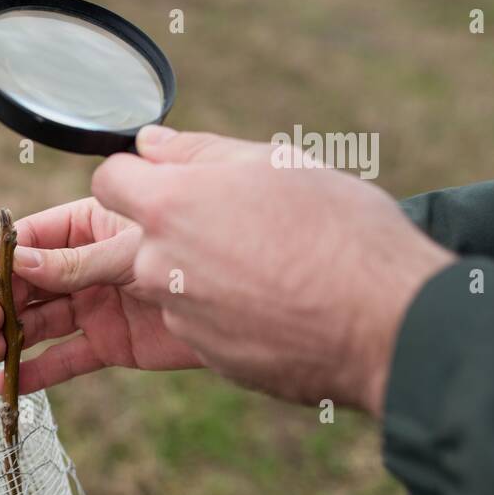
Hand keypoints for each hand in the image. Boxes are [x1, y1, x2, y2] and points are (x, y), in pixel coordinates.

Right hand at [0, 195, 202, 397]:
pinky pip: (66, 358)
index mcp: (92, 226)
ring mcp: (96, 305)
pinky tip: (9, 385)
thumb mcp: (128, 250)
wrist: (245, 301)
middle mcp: (88, 266)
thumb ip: (74, 261)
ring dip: (9, 336)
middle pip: (30, 282)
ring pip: (40, 321)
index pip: (35, 237)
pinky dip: (37, 372)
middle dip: (1, 300)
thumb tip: (19, 262)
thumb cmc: (192, 253)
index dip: (3, 256)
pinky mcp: (109, 344)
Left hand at [88, 126, 455, 414]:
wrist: (385, 321)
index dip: (133, 175)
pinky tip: (276, 300)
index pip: (108, 182)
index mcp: (169, 206)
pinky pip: (196, 319)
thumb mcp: (275, 165)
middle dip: (162, 231)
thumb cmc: (340, 231)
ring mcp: (175, 314)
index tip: (160, 177)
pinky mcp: (201, 351)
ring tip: (268, 264)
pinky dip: (223, 309)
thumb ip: (199, 153)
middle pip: (128, 241)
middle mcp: (157, 263)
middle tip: (229, 225)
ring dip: (198, 271)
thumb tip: (151, 143)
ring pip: (165, 281)